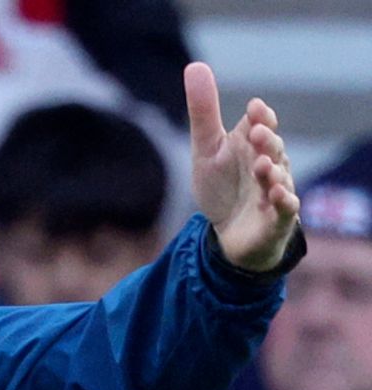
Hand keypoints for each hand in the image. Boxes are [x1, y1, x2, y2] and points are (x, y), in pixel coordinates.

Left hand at [185, 62, 299, 271]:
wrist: (229, 233)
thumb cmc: (222, 186)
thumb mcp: (206, 148)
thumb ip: (203, 111)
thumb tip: (195, 65)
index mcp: (251, 144)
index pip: (261, 123)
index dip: (261, 116)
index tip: (254, 108)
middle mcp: (268, 163)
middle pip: (272, 148)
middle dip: (267, 140)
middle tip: (257, 133)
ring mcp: (276, 190)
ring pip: (279, 177)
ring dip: (273, 170)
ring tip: (262, 165)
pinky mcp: (277, 218)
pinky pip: (286, 208)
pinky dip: (284, 201)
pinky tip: (278, 194)